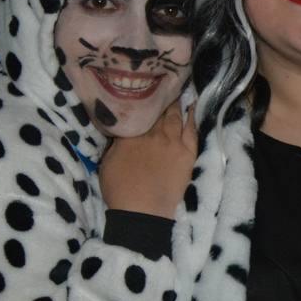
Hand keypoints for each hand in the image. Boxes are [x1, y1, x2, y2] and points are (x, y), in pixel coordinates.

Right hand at [98, 102, 197, 218]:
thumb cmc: (120, 191)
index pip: (139, 113)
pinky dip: (192, 118)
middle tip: (162, 88)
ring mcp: (172, 142)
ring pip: (175, 116)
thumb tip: (123, 132)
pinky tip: (192, 108)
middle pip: (158, 111)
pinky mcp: (187, 153)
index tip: (144, 93)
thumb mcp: (107, 163)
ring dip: (175, 104)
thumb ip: (117, 144)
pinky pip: (192, 130)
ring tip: (177, 93)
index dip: (142, 102)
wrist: (142, 212)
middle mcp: (153, 134)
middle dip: (160, 99)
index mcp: (131, 135)